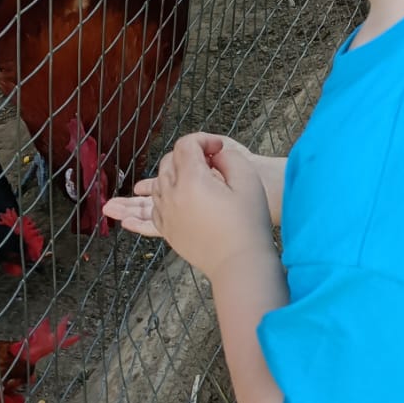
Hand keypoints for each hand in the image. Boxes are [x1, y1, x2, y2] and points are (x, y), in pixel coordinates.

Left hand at [104, 133, 275, 279]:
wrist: (240, 262)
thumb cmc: (248, 223)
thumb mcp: (248, 179)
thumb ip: (228, 157)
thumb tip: (214, 155)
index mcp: (191, 180)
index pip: (185, 145)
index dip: (202, 140)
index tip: (218, 147)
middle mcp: (172, 195)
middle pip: (168, 161)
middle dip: (187, 155)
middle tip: (209, 161)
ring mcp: (166, 214)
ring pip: (158, 182)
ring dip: (174, 173)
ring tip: (194, 178)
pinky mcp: (167, 231)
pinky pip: (156, 205)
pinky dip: (163, 196)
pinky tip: (175, 198)